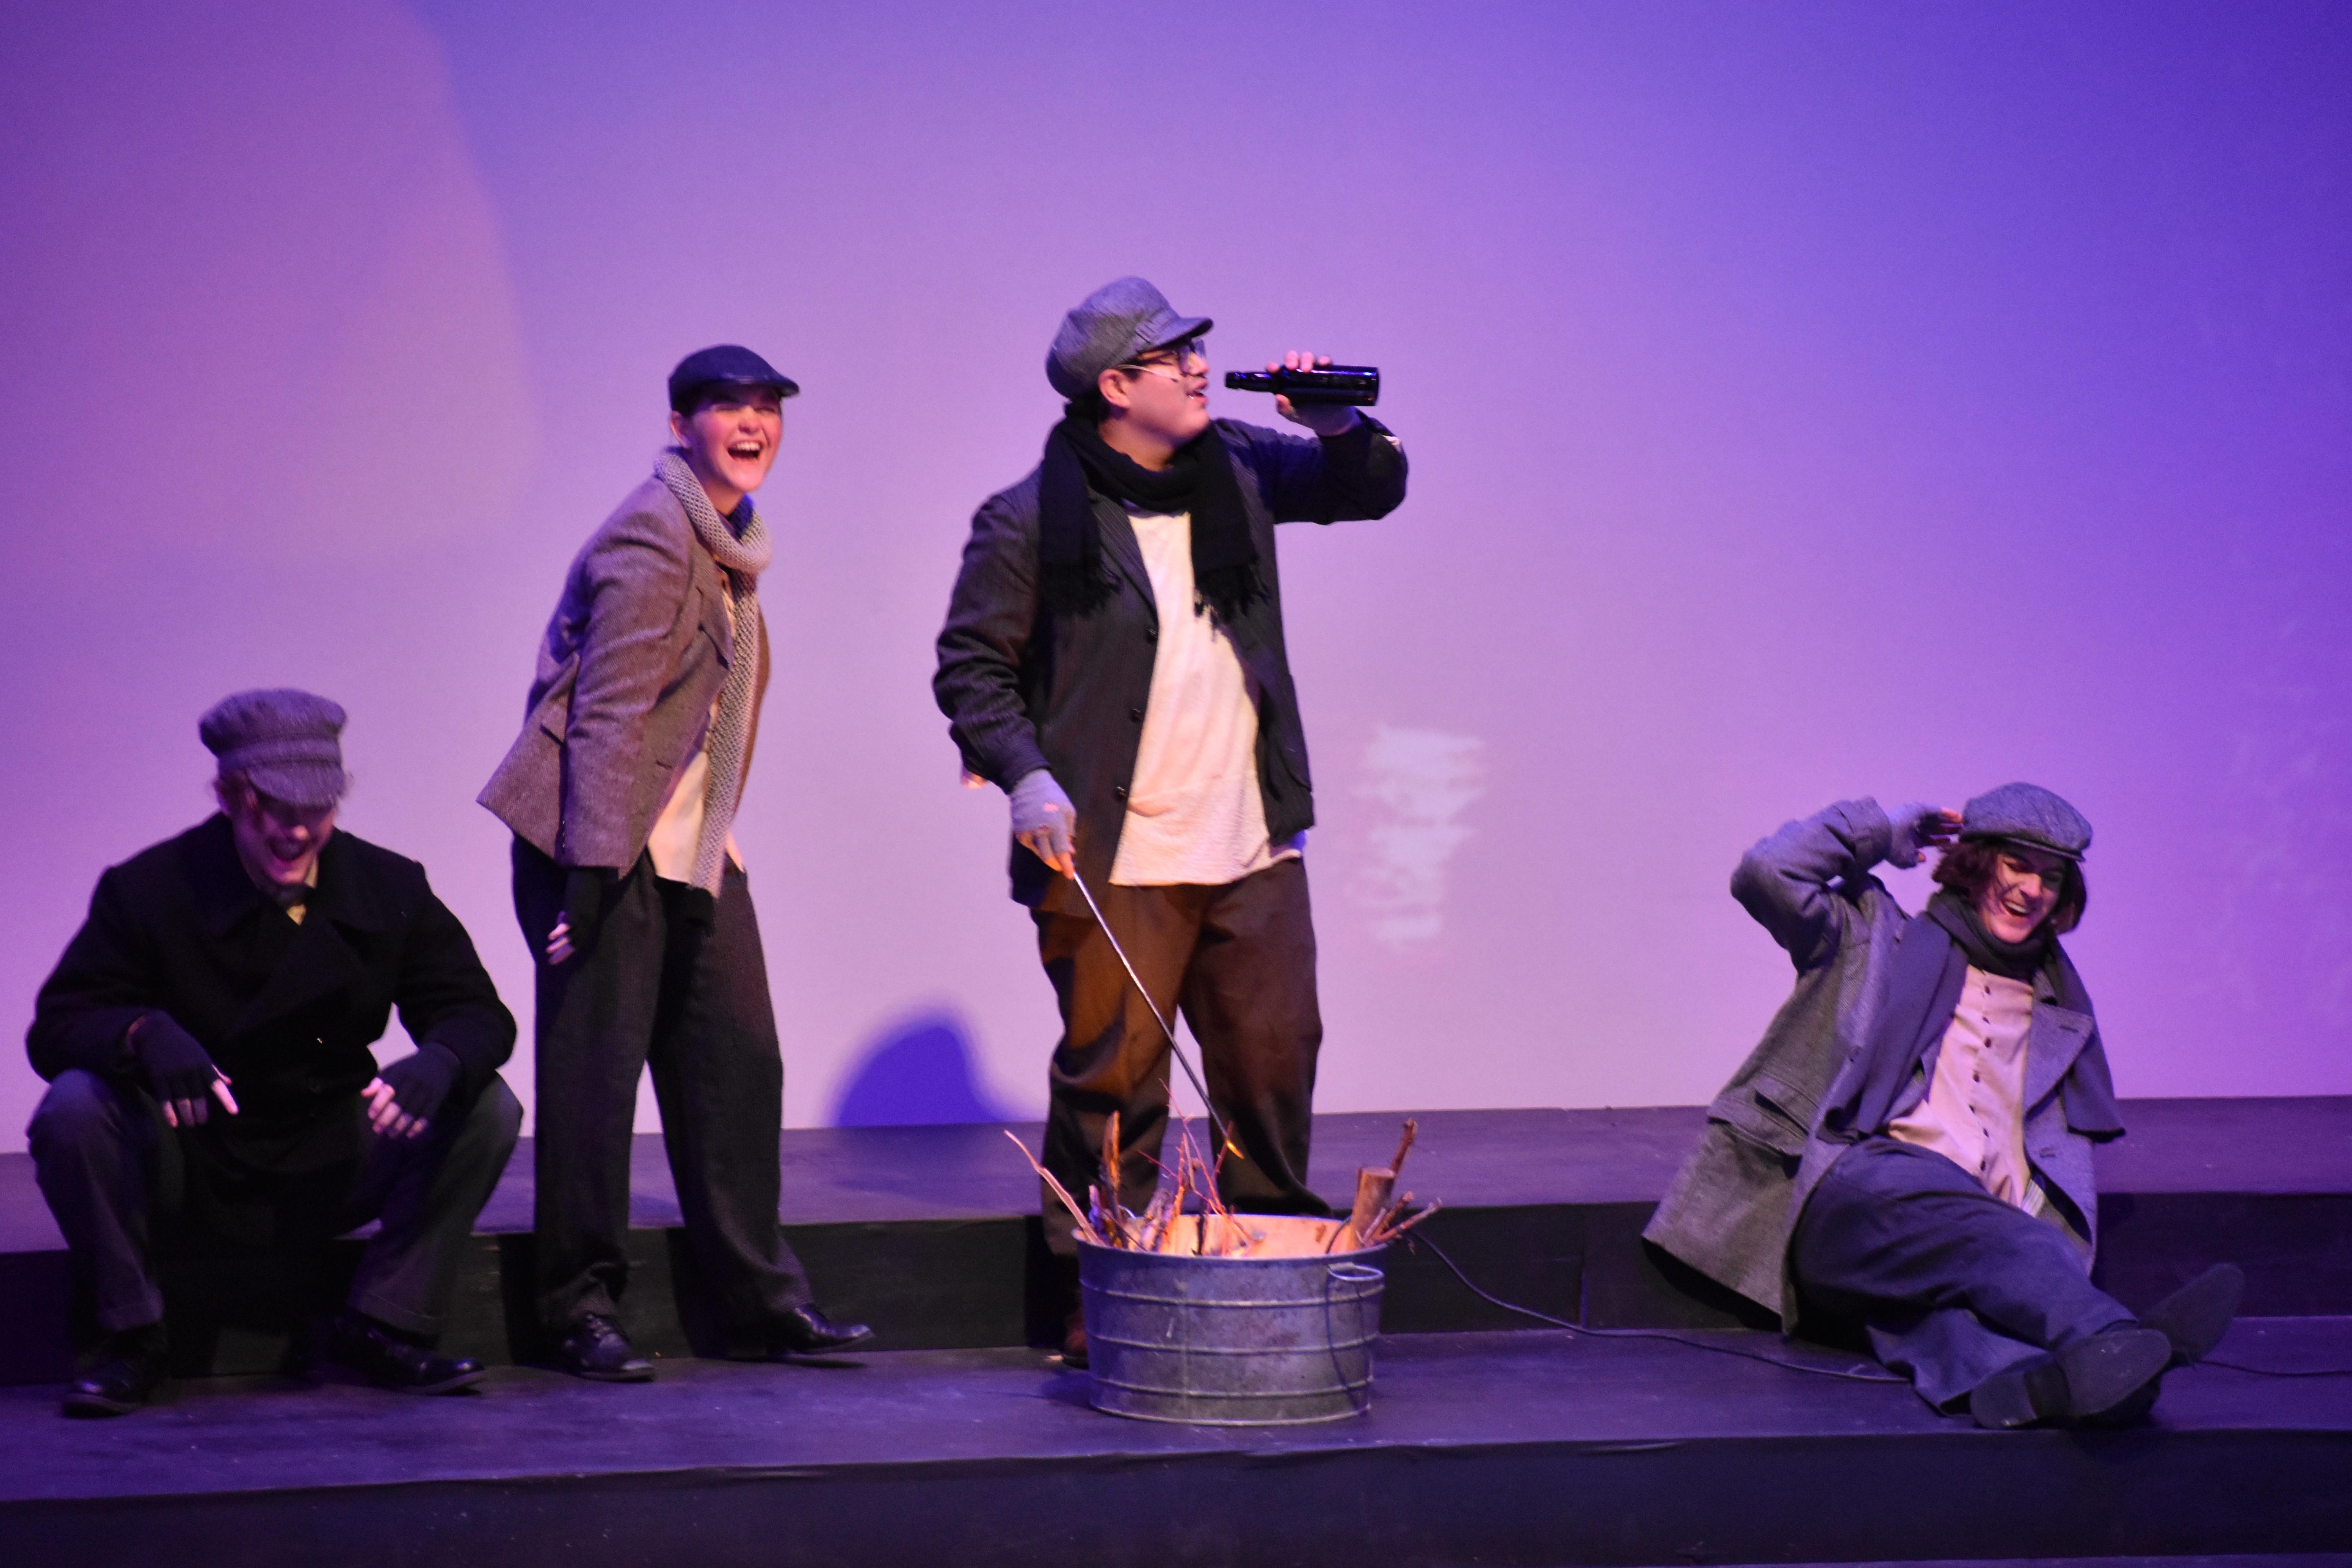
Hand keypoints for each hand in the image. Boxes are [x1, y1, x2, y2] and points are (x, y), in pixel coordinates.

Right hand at [128, 1012, 237, 1127]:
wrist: (155, 1031)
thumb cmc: (181, 1043)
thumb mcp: (200, 1053)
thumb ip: (214, 1069)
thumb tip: (230, 1082)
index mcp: (203, 1064)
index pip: (217, 1084)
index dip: (227, 1099)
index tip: (234, 1112)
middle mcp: (190, 1070)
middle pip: (199, 1095)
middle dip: (201, 1111)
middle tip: (203, 1122)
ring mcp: (174, 1074)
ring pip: (183, 1099)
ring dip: (187, 1114)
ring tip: (191, 1124)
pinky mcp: (158, 1077)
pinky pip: (165, 1098)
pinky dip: (168, 1112)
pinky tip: (173, 1123)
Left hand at [367, 1043, 459, 1139]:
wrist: (439, 1061)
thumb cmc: (409, 1068)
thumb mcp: (393, 1069)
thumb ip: (378, 1082)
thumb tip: (363, 1095)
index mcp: (401, 1072)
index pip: (388, 1089)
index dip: (379, 1103)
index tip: (371, 1116)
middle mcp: (415, 1079)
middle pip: (400, 1102)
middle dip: (387, 1118)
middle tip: (378, 1130)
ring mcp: (428, 1088)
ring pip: (413, 1111)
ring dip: (401, 1125)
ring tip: (391, 1134)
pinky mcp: (438, 1096)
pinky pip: (428, 1114)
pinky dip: (419, 1126)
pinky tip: (410, 1134)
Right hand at [546, 867, 609, 963]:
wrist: (591, 874)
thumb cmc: (584, 887)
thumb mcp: (577, 905)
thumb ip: (570, 914)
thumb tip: (560, 920)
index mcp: (590, 923)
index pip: (579, 943)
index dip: (568, 952)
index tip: (557, 959)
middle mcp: (588, 923)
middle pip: (575, 944)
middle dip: (563, 954)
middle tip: (551, 962)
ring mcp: (583, 917)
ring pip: (571, 937)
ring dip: (559, 945)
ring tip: (548, 951)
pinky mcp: (577, 910)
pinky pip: (568, 925)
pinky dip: (559, 931)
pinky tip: (550, 937)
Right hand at [1009, 769, 1077, 877]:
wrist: (1027, 785)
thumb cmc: (1052, 797)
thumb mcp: (1068, 811)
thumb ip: (1069, 833)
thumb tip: (1070, 852)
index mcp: (1055, 824)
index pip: (1061, 852)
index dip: (1067, 866)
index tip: (1070, 875)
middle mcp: (1039, 831)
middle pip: (1048, 858)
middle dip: (1057, 864)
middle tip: (1063, 864)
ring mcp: (1027, 833)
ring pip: (1040, 853)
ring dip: (1048, 853)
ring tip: (1053, 840)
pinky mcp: (1019, 834)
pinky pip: (1032, 846)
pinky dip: (1039, 845)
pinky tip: (1042, 833)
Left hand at [1269, 350, 1360, 437]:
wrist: (1327, 421)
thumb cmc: (1306, 414)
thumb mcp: (1293, 415)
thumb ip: (1284, 408)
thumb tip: (1278, 397)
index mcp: (1285, 381)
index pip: (1276, 370)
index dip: (1273, 367)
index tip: (1274, 369)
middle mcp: (1298, 372)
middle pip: (1293, 358)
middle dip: (1291, 359)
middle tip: (1292, 368)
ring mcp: (1313, 370)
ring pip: (1308, 357)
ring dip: (1307, 360)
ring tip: (1307, 371)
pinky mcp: (1327, 371)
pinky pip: (1326, 361)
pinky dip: (1324, 360)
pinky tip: (1323, 364)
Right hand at [1887, 804, 1962, 868]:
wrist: (1882, 837)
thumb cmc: (1892, 849)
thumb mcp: (1904, 859)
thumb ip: (1914, 860)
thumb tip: (1922, 858)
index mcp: (1909, 839)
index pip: (1927, 839)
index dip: (1938, 840)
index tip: (1950, 841)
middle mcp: (1913, 827)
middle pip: (1933, 828)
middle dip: (1946, 829)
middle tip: (1960, 830)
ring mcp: (1915, 817)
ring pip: (1936, 819)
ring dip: (1949, 820)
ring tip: (1962, 821)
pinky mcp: (1919, 810)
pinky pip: (1936, 811)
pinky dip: (1946, 813)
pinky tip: (1957, 815)